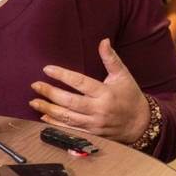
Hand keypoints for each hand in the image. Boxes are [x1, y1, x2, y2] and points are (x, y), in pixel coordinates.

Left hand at [29, 38, 150, 142]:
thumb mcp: (123, 75)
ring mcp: (94, 124)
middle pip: (70, 102)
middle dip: (50, 93)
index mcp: (105, 93)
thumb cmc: (130, 97)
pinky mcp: (92, 134)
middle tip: (35, 85)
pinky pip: (70, 131)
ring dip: (48, 110)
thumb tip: (103, 40)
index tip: (47, 69)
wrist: (141, 125)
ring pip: (67, 118)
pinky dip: (55, 125)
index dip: (62, 75)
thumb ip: (111, 58)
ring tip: (34, 102)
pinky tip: (43, 118)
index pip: (80, 82)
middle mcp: (98, 110)